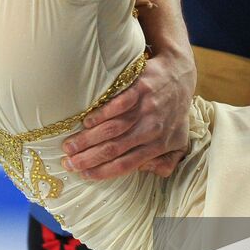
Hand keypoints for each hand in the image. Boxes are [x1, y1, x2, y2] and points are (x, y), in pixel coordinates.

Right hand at [61, 47, 195, 179]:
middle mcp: (151, 128)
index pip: (126, 164)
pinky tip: (86, 122)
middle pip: (114, 148)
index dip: (103, 171)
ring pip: (112, 129)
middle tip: (68, 162)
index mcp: (159, 144)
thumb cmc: (176, 110)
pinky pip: (117, 105)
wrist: (180, 74)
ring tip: (69, 146)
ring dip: (87, 139)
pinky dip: (101, 115)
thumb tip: (145, 171)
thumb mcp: (179, 140)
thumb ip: (167, 161)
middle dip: (88, 158)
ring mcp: (145, 108)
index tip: (84, 174)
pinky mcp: (140, 89)